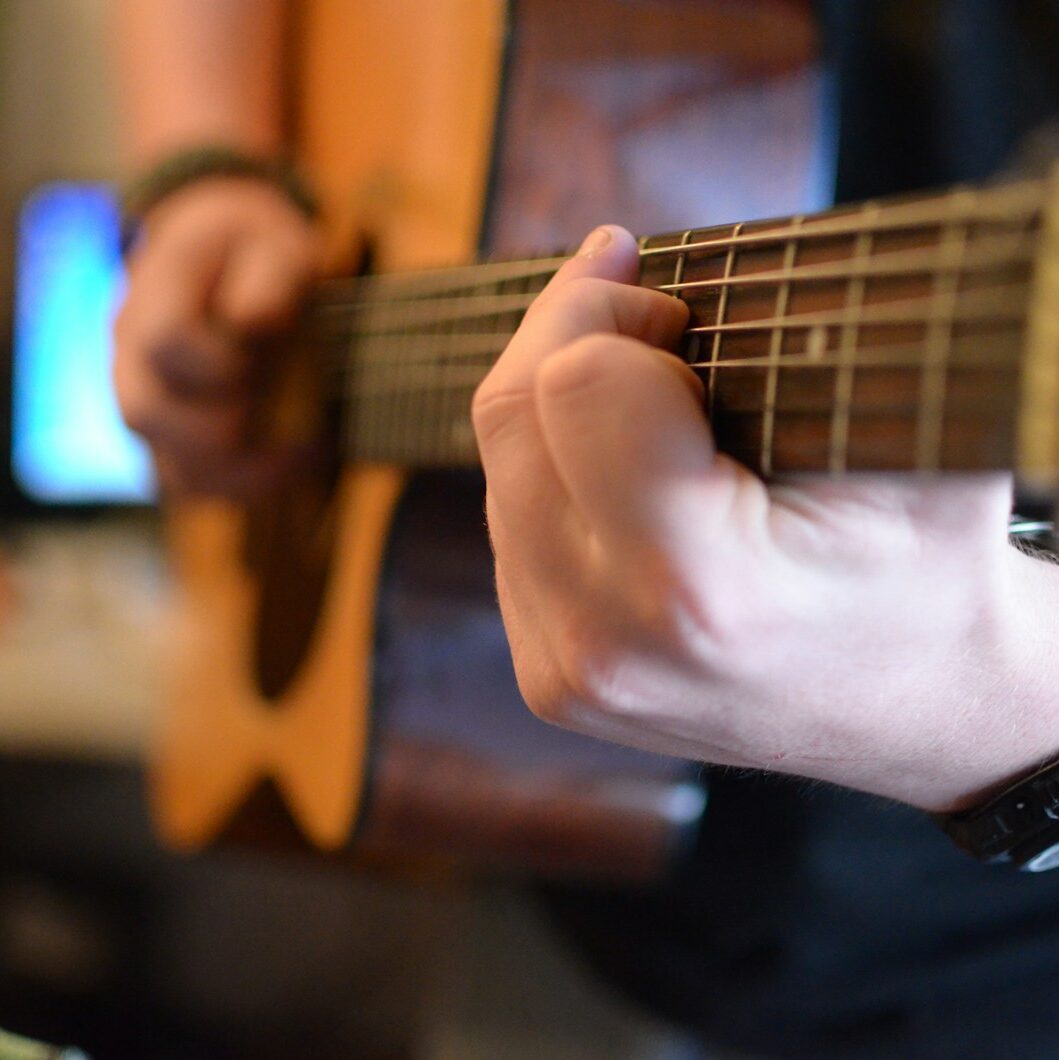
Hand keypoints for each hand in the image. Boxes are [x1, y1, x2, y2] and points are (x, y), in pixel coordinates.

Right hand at [114, 177, 320, 495]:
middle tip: (283, 396)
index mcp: (152, 296)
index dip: (222, 359)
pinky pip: (197, 487)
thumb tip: (251, 321)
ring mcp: (150, 406)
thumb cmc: (260, 254)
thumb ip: (269, 276)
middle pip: (147, 415)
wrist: (236, 262)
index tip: (269, 347)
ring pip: (170, 467)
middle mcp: (133, 358)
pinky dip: (252, 485)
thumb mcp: (277, 241)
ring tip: (308, 444)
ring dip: (245, 467)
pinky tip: (302, 460)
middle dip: (228, 418)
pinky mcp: (174, 444)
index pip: (164, 343)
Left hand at [473, 224, 1058, 812]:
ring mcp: (568, 672)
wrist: (917, 705)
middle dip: (571, 335)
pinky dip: (554, 477)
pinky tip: (622, 477)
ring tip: (650, 402)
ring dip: (558, 407)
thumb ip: (793, 332)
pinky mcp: (550, 683)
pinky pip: (508, 532)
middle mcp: (607, 640)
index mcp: (700, 582)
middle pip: (512, 416)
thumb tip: (647, 252)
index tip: (678, 313)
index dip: (621, 319)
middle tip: (652, 320)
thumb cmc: (925, 566)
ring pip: (498, 470)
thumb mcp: (910, 434)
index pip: (580, 384)